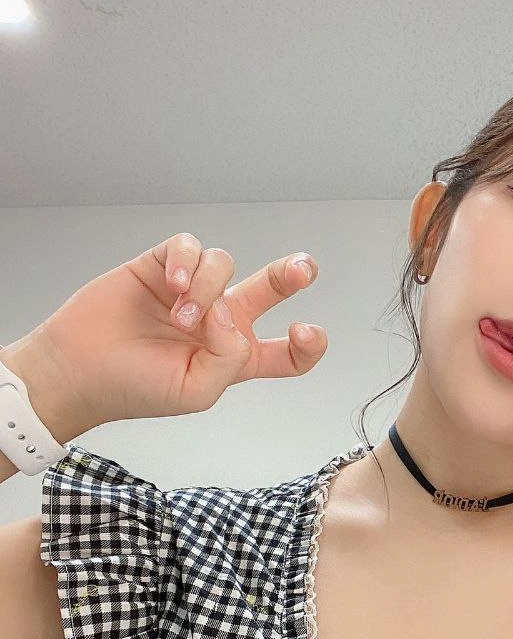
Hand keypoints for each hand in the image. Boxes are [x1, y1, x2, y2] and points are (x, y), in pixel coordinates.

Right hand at [5, 232, 327, 429]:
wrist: (79, 370)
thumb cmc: (135, 388)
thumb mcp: (196, 392)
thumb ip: (228, 358)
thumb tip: (230, 313)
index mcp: (235, 358)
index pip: (286, 351)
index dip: (307, 344)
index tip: (306, 331)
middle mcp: (219, 321)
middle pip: (269, 289)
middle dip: (290, 275)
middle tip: (303, 268)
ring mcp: (192, 291)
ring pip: (224, 266)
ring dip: (208, 289)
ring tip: (179, 316)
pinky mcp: (161, 266)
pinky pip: (190, 247)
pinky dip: (188, 261)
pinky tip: (175, 283)